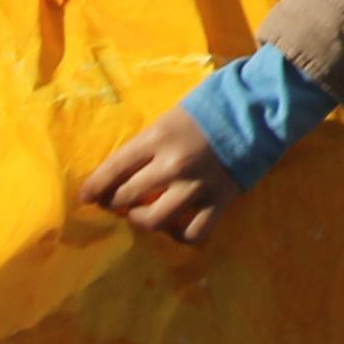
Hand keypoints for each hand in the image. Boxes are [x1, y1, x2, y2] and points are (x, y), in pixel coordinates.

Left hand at [80, 107, 244, 247]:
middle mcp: (172, 165)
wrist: (257, 111)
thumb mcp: (170, 117)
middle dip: (115, 203)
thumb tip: (123, 171)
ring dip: (142, 219)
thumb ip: (148, 143)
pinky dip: (181, 234)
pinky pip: (193, 233)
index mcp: (157, 138)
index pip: (113, 169)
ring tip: (143, 214)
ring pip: (154, 219)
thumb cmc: (210, 108)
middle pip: (127, 197)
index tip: (85, 198)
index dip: (94, 187)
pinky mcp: (219, 201)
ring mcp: (196, 186)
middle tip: (116, 203)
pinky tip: (177, 226)